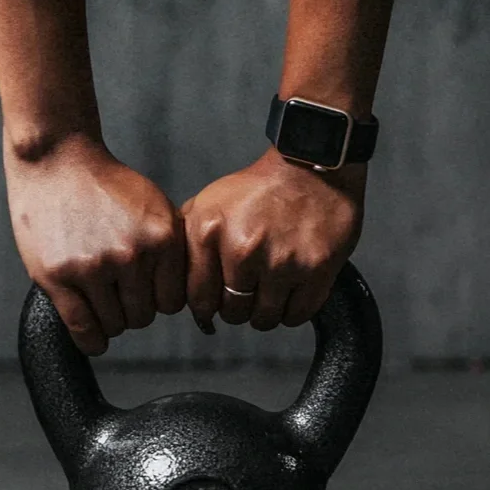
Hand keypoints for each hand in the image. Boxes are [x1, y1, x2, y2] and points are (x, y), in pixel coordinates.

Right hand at [5, 135, 186, 355]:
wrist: (57, 159)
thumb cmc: (105, 185)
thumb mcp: (155, 207)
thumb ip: (170, 248)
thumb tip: (187, 297)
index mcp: (161, 238)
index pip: (172, 302)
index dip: (158, 300)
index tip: (145, 294)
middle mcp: (131, 254)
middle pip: (143, 317)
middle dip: (133, 310)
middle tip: (118, 294)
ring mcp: (93, 266)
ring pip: (115, 324)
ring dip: (110, 321)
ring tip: (102, 301)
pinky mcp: (58, 275)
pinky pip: (82, 328)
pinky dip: (91, 341)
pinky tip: (93, 339)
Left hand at [182, 148, 364, 331]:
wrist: (309, 169)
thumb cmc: (259, 190)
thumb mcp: (208, 203)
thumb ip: (187, 240)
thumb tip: (173, 281)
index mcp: (209, 232)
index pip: (198, 299)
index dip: (207, 304)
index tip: (217, 300)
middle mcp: (243, 249)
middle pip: (232, 313)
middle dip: (238, 307)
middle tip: (247, 290)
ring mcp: (281, 262)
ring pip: (264, 319)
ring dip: (265, 312)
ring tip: (269, 290)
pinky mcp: (315, 269)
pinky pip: (296, 316)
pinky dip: (292, 311)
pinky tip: (290, 292)